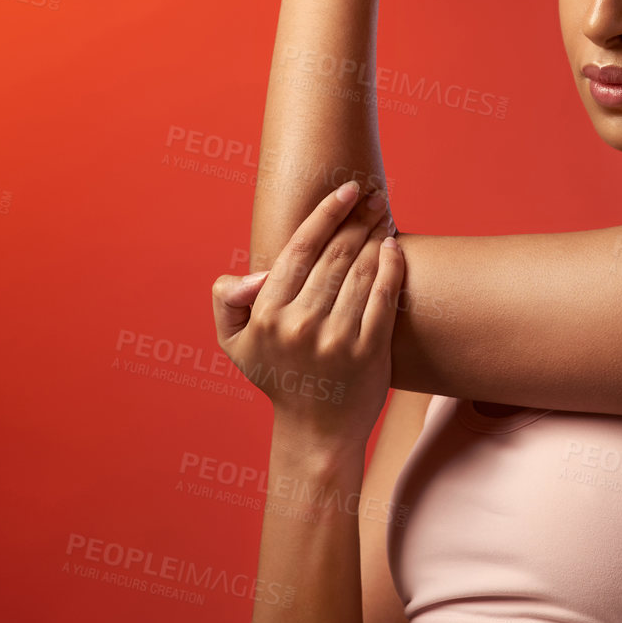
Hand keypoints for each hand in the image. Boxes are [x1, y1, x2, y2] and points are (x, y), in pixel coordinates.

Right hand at [211, 182, 404, 447]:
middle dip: (356, 217)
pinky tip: (394, 247)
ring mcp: (338, 338)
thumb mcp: (234, 343)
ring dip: (375, 235)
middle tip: (372, 195)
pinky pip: (383, 298)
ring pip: (361, 271)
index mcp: (268, 315)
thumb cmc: (277, 377)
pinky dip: (391, 268)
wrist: (316, 432)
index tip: (344, 190)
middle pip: (335, 255)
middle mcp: (302, 324)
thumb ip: (227, 301)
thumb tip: (253, 275)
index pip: (299, 249)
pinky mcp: (369, 352)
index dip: (325, 214)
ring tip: (383, 214)